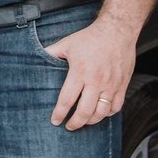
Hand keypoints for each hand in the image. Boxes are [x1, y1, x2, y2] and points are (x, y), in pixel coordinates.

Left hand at [44, 15, 135, 129]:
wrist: (117, 31)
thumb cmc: (91, 37)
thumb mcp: (67, 43)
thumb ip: (51, 53)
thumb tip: (35, 57)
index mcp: (80, 72)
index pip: (67, 99)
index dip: (59, 113)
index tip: (55, 121)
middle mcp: (96, 81)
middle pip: (84, 111)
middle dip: (75, 123)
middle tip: (69, 126)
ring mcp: (111, 85)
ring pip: (101, 112)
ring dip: (91, 121)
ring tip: (83, 121)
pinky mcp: (122, 85)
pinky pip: (116, 107)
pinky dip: (108, 114)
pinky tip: (100, 113)